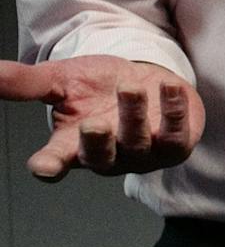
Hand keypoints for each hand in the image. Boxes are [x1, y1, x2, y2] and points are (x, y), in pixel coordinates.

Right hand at [0, 56, 204, 182]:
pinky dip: (174, 112)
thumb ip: (25, 83)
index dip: (49, 166)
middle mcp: (107, 154)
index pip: (56, 161)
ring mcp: (142, 153)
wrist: (145, 80)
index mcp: (72, 145)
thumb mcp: (60, 80)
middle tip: (92, 123)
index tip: (42, 167)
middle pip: (99, 157)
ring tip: (130, 87)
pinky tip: (169, 88)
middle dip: (96, 142)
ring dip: (134, 115)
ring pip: (137, 142)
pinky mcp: (175, 145)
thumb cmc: (100, 87)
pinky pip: (177, 136)